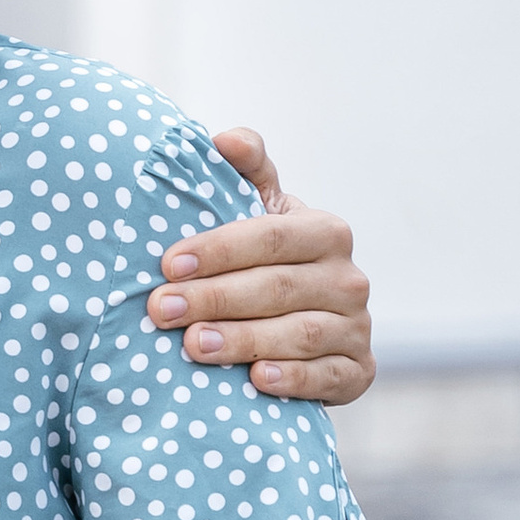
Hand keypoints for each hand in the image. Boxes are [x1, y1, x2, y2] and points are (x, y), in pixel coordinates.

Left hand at [144, 127, 374, 403]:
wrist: (307, 324)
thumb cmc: (266, 261)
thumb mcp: (259, 213)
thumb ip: (246, 172)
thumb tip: (223, 140)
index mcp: (324, 232)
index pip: (269, 236)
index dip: (217, 249)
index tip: (167, 264)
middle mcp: (349, 278)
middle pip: (277, 287)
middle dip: (215, 298)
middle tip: (161, 309)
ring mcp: (357, 326)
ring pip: (301, 333)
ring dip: (245, 340)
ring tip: (194, 344)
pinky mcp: (359, 371)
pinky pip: (330, 377)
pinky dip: (294, 379)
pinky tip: (256, 379)